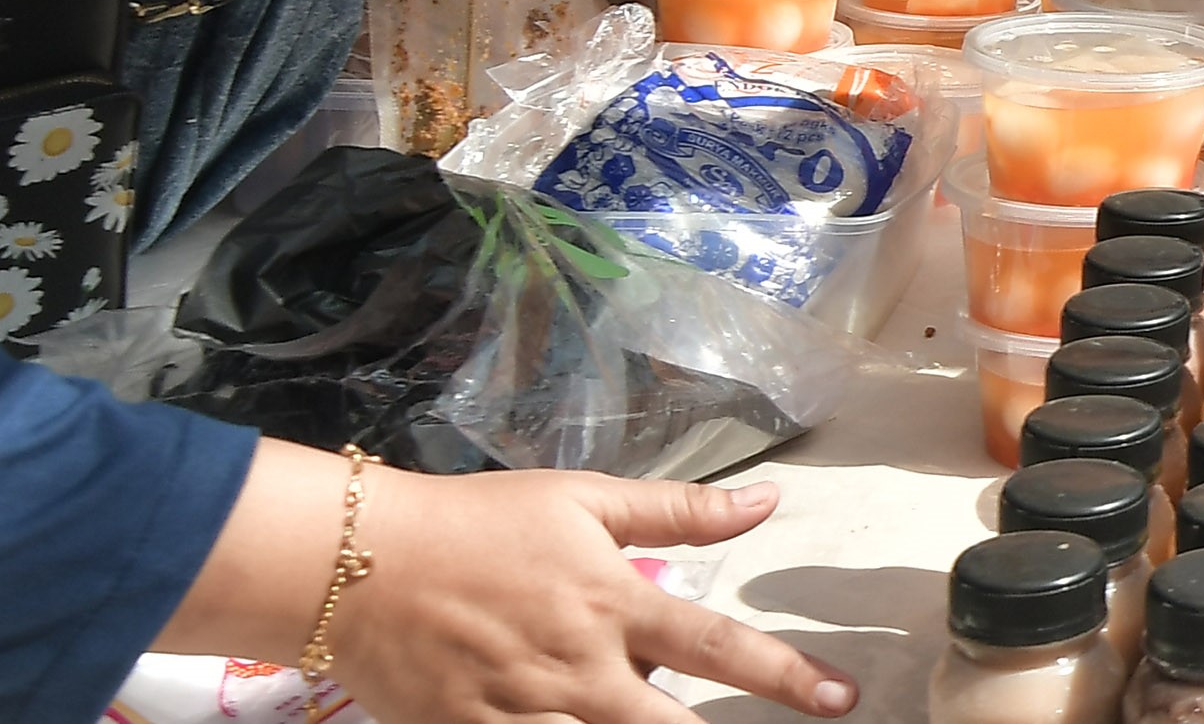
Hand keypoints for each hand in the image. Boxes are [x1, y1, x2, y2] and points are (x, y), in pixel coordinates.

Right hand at [336, 467, 853, 722]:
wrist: (360, 563)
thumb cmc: (480, 522)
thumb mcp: (583, 500)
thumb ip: (677, 510)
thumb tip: (765, 502)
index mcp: (613, 604)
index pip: (720, 650)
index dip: (788, 677)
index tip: (842, 697)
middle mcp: (579, 671)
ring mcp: (525, 715)